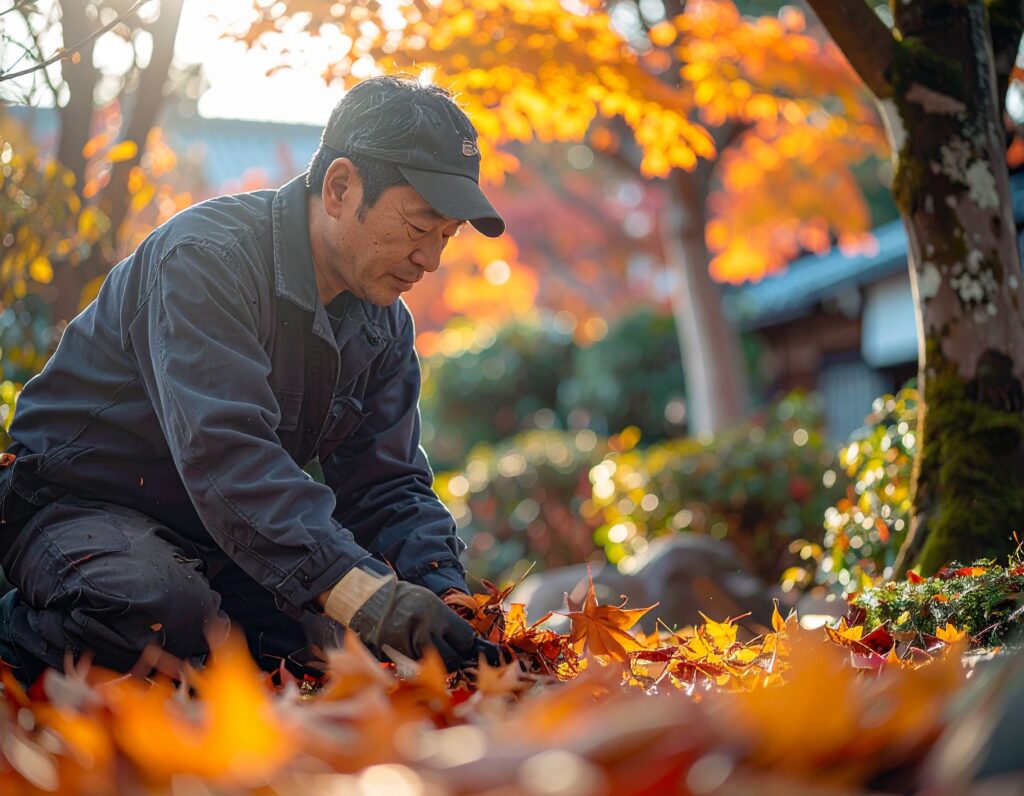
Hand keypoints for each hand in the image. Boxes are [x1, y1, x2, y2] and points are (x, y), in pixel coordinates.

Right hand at [322, 564, 478, 671]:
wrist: (371, 601)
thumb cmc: (405, 601)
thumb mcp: (430, 603)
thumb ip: (446, 622)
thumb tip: (467, 644)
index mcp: (436, 612)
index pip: (465, 637)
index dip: (466, 644)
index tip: (464, 646)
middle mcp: (423, 628)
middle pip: (452, 658)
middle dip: (455, 659)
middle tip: (453, 656)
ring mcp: (408, 644)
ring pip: (433, 666)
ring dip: (436, 665)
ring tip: (431, 654)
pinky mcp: (394, 656)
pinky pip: (416, 668)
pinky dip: (419, 666)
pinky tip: (415, 655)